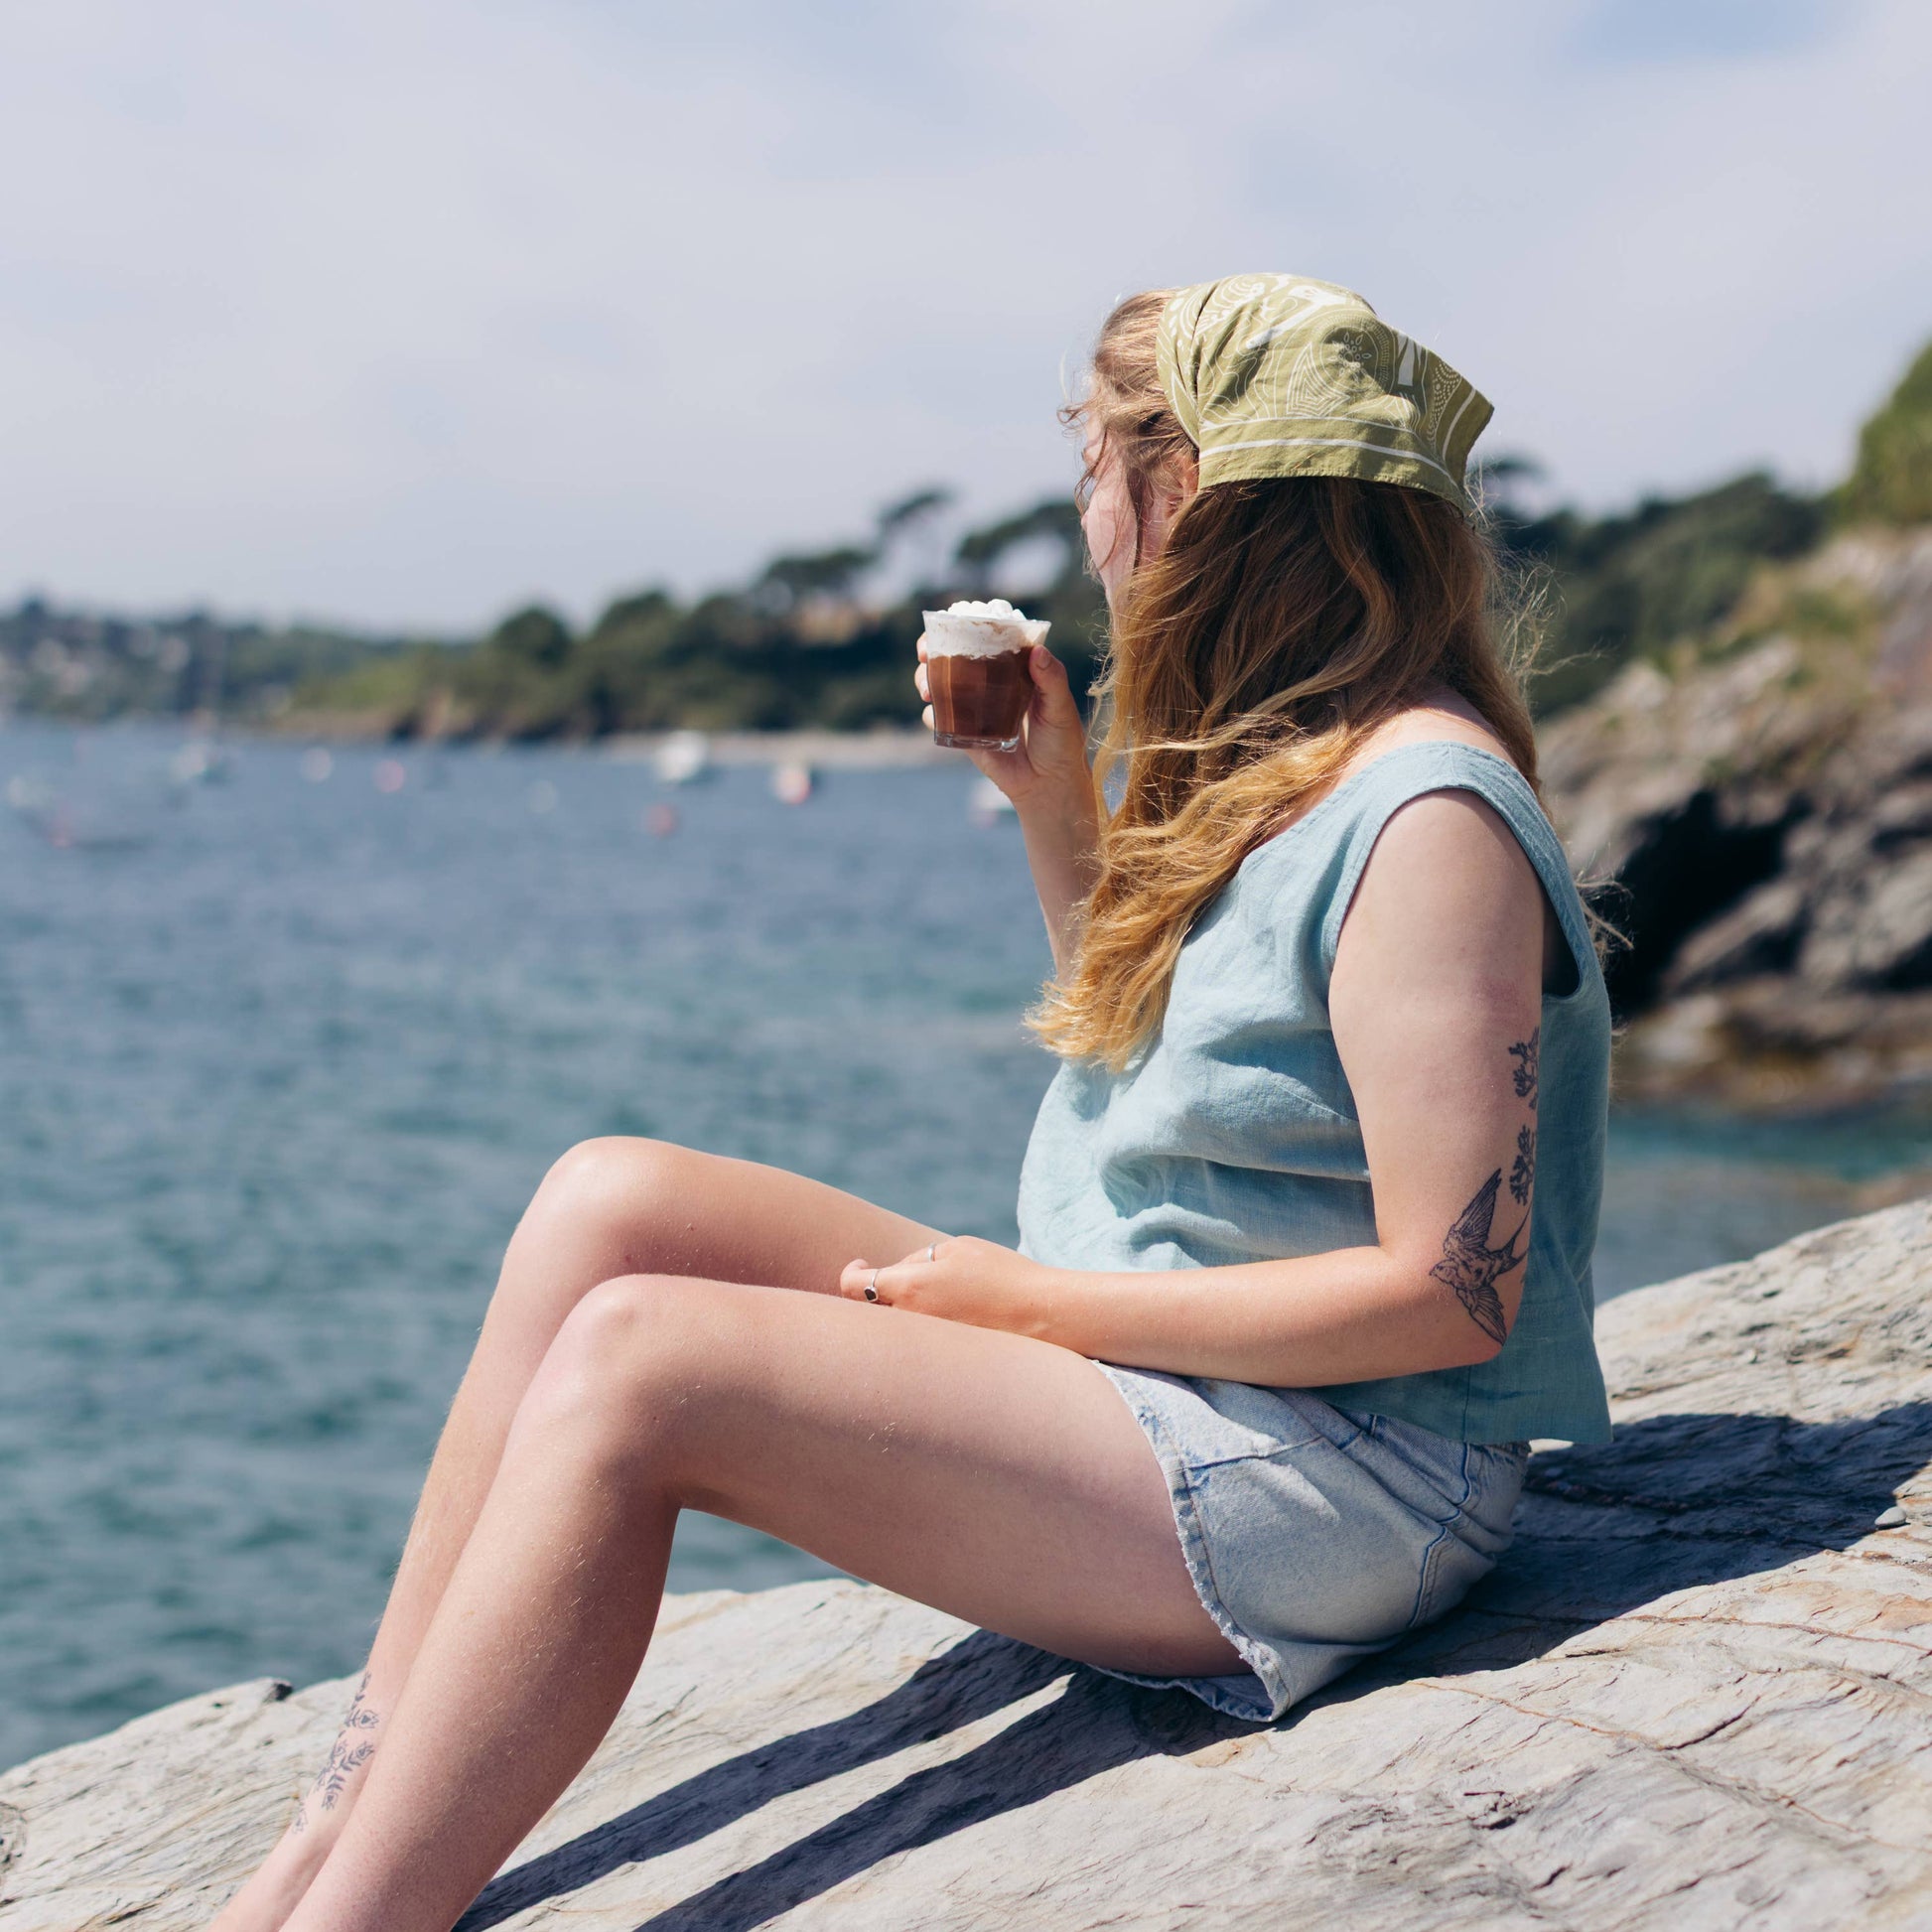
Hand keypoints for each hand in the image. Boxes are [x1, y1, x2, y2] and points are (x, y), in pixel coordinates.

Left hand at [839, 1236, 1058, 1338]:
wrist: (1045, 1316)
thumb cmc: (1003, 1274)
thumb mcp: (958, 1248)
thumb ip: (918, 1259)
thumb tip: (898, 1274)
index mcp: (910, 1287)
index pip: (852, 1287)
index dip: (850, 1273)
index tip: (860, 1264)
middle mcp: (910, 1321)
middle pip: (870, 1310)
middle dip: (880, 1291)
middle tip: (902, 1279)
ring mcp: (925, 1348)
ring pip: (895, 1328)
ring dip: (905, 1311)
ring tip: (939, 1300)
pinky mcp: (941, 1365)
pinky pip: (918, 1346)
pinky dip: (925, 1331)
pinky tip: (952, 1320)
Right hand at [916, 639, 1092, 810]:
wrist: (1049, 786)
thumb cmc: (1062, 742)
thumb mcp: (1061, 707)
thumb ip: (1052, 679)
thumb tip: (1037, 651)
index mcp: (1013, 669)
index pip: (984, 638)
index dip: (963, 625)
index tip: (951, 623)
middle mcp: (989, 684)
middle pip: (952, 657)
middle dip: (932, 650)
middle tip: (925, 653)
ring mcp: (974, 708)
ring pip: (939, 685)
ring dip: (925, 679)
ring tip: (927, 688)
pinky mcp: (964, 734)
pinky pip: (939, 721)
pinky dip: (933, 716)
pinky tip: (937, 716)